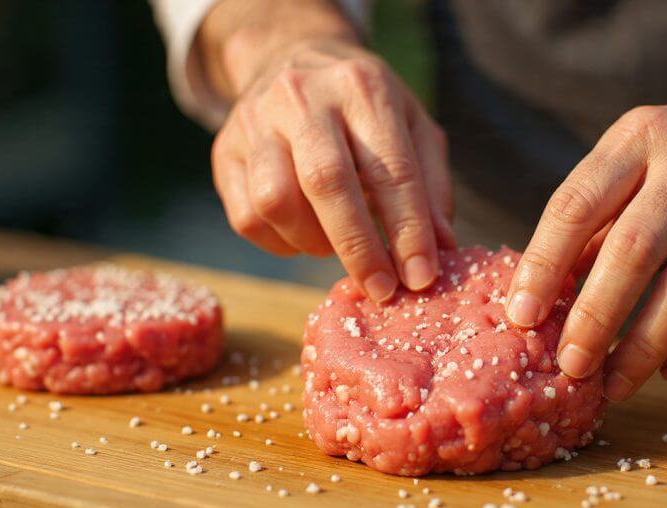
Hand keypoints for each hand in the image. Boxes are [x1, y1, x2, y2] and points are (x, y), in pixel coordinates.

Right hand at [211, 38, 454, 300]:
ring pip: (276, 201)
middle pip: (326, 182)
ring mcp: (256, 121)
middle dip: (359, 248)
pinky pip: (247, 217)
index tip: (420, 277)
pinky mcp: (224, 150)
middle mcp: (303, 96)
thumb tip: (442, 248)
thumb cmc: (365, 107)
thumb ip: (431, 184)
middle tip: (382, 290)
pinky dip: (281, 243)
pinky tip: (304, 235)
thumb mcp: (412, 125)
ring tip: (337, 246)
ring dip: (313, 242)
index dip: (408, 230)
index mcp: (362, 86)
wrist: (292, 58)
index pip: (390, 168)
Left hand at [506, 80, 666, 400]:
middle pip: (633, 252)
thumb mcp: (639, 158)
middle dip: (594, 317)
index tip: (521, 315)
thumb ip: (595, 218)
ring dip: (644, 347)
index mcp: (641, 139)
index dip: (544, 264)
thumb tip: (543, 293)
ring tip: (613, 383)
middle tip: (569, 365)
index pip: (578, 205)